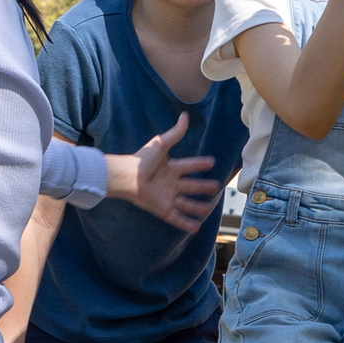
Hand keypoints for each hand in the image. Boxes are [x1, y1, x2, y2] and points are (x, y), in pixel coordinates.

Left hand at [113, 112, 220, 231]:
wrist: (127, 176)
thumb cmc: (141, 160)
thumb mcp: (160, 144)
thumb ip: (175, 133)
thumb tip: (185, 116)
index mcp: (170, 168)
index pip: (188, 166)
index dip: (199, 164)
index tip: (211, 162)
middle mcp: (170, 184)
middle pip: (190, 186)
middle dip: (203, 187)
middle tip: (216, 186)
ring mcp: (166, 197)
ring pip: (186, 203)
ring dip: (197, 207)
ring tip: (208, 209)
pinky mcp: (162, 209)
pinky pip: (176, 217)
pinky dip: (186, 223)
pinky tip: (196, 226)